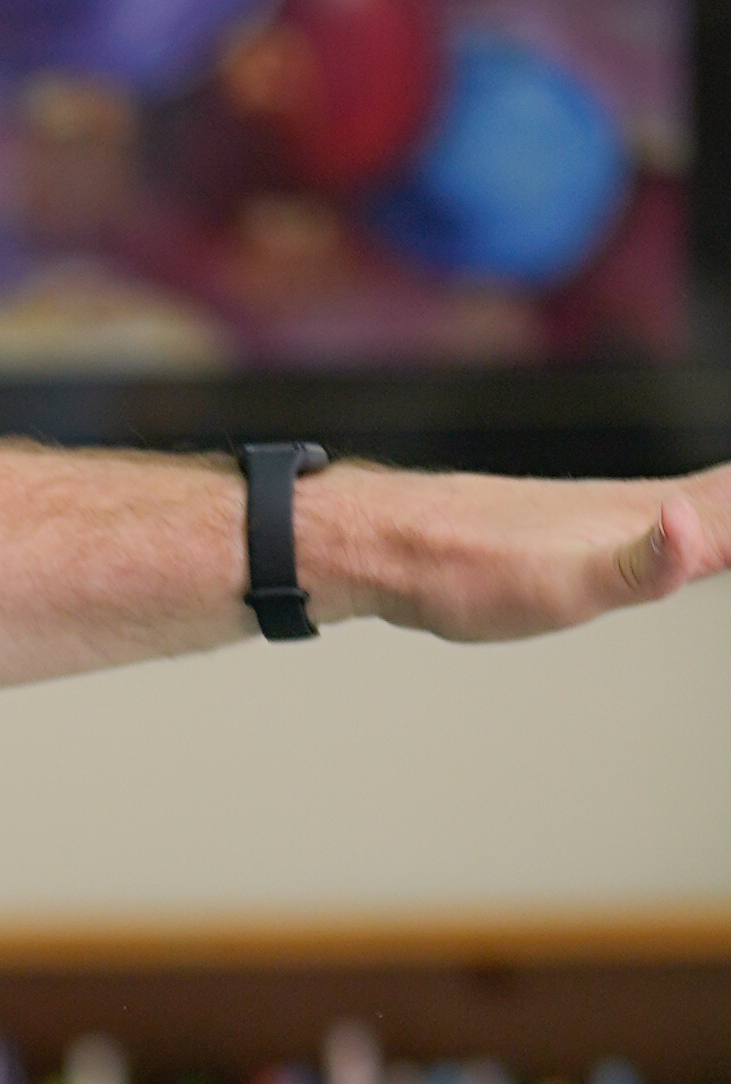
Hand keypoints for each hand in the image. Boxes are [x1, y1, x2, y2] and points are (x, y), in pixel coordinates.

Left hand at [325, 454, 730, 648]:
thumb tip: (689, 523)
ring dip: (730, 503)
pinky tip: (676, 519)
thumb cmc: (467, 570)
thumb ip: (638, 565)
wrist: (386, 546)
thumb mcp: (563, 584)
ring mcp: (606, 515)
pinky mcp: (574, 530)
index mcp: (652, 518)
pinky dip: (684, 516)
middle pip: (726, 498)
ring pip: (697, 502)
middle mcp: (638, 506)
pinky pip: (653, 519)